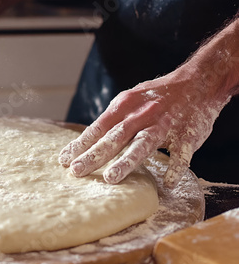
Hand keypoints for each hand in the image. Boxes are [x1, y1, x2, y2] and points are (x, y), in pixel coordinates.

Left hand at [58, 69, 231, 187]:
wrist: (199, 81)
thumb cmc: (157, 96)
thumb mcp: (130, 100)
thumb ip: (112, 120)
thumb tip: (86, 142)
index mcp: (125, 105)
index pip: (98, 127)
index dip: (81, 144)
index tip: (64, 160)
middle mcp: (142, 114)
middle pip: (114, 137)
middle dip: (94, 155)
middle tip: (76, 171)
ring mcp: (165, 124)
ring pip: (143, 144)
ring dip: (126, 161)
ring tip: (110, 178)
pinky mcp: (188, 133)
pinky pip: (182, 153)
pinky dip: (176, 167)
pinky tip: (168, 182)